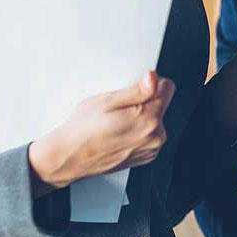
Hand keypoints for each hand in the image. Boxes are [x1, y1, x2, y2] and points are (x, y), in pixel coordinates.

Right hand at [28, 70, 174, 189]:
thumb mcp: (106, 101)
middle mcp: (155, 137)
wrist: (70, 158)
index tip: (134, 86)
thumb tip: (153, 78)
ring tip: (116, 121)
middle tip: (118, 107)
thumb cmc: (83, 130)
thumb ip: (136, 90)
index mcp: (149, 120)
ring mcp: (151, 149)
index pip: (167, 87)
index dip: (149, 83)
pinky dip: (138, 130)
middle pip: (161, 103)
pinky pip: (149, 134)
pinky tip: (118, 132)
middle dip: (144, 100)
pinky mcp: (145, 156)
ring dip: (141, 116)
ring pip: (155, 119)